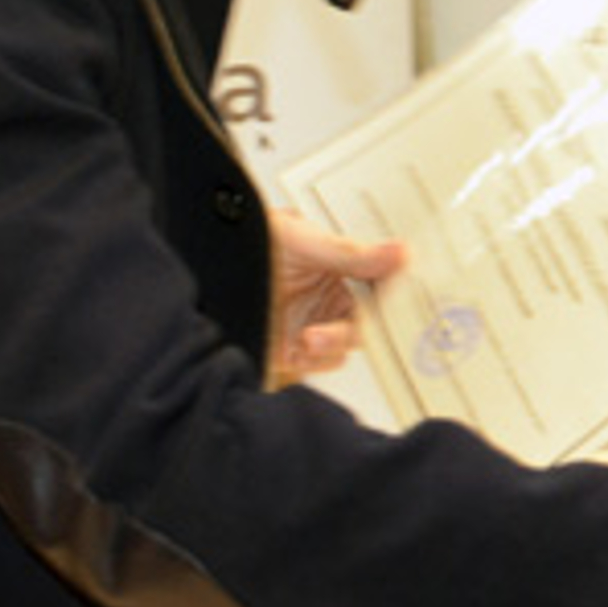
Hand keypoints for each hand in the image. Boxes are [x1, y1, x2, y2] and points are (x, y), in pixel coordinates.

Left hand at [266, 211, 405, 386]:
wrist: (208, 263)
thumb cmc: (254, 242)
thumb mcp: (307, 242)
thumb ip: (354, 254)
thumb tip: (399, 252)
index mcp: (342, 270)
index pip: (378, 289)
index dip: (388, 301)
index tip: (394, 307)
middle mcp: (329, 299)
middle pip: (365, 326)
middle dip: (352, 330)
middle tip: (338, 326)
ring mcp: (312, 324)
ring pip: (343, 348)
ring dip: (332, 346)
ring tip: (310, 338)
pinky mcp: (291, 349)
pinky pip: (318, 364)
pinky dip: (314, 360)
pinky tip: (300, 346)